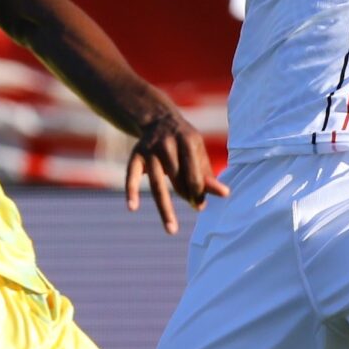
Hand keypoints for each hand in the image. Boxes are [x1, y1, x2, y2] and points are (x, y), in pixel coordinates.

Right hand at [124, 108, 227, 233]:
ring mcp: (149, 149)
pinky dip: (131, 191)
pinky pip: (131, 176)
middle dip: (187, 196)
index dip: (199, 191)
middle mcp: (167, 144)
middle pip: (177, 179)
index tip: (201, 205)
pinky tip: (133, 207)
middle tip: (196, 207)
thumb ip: (206, 174)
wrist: (159, 118)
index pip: (194, 173)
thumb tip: (217, 197)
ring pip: (157, 183)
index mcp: (187, 140)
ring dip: (165, 208)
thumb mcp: (198, 152)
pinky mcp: (135, 155)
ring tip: (171, 229)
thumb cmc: (184, 142)